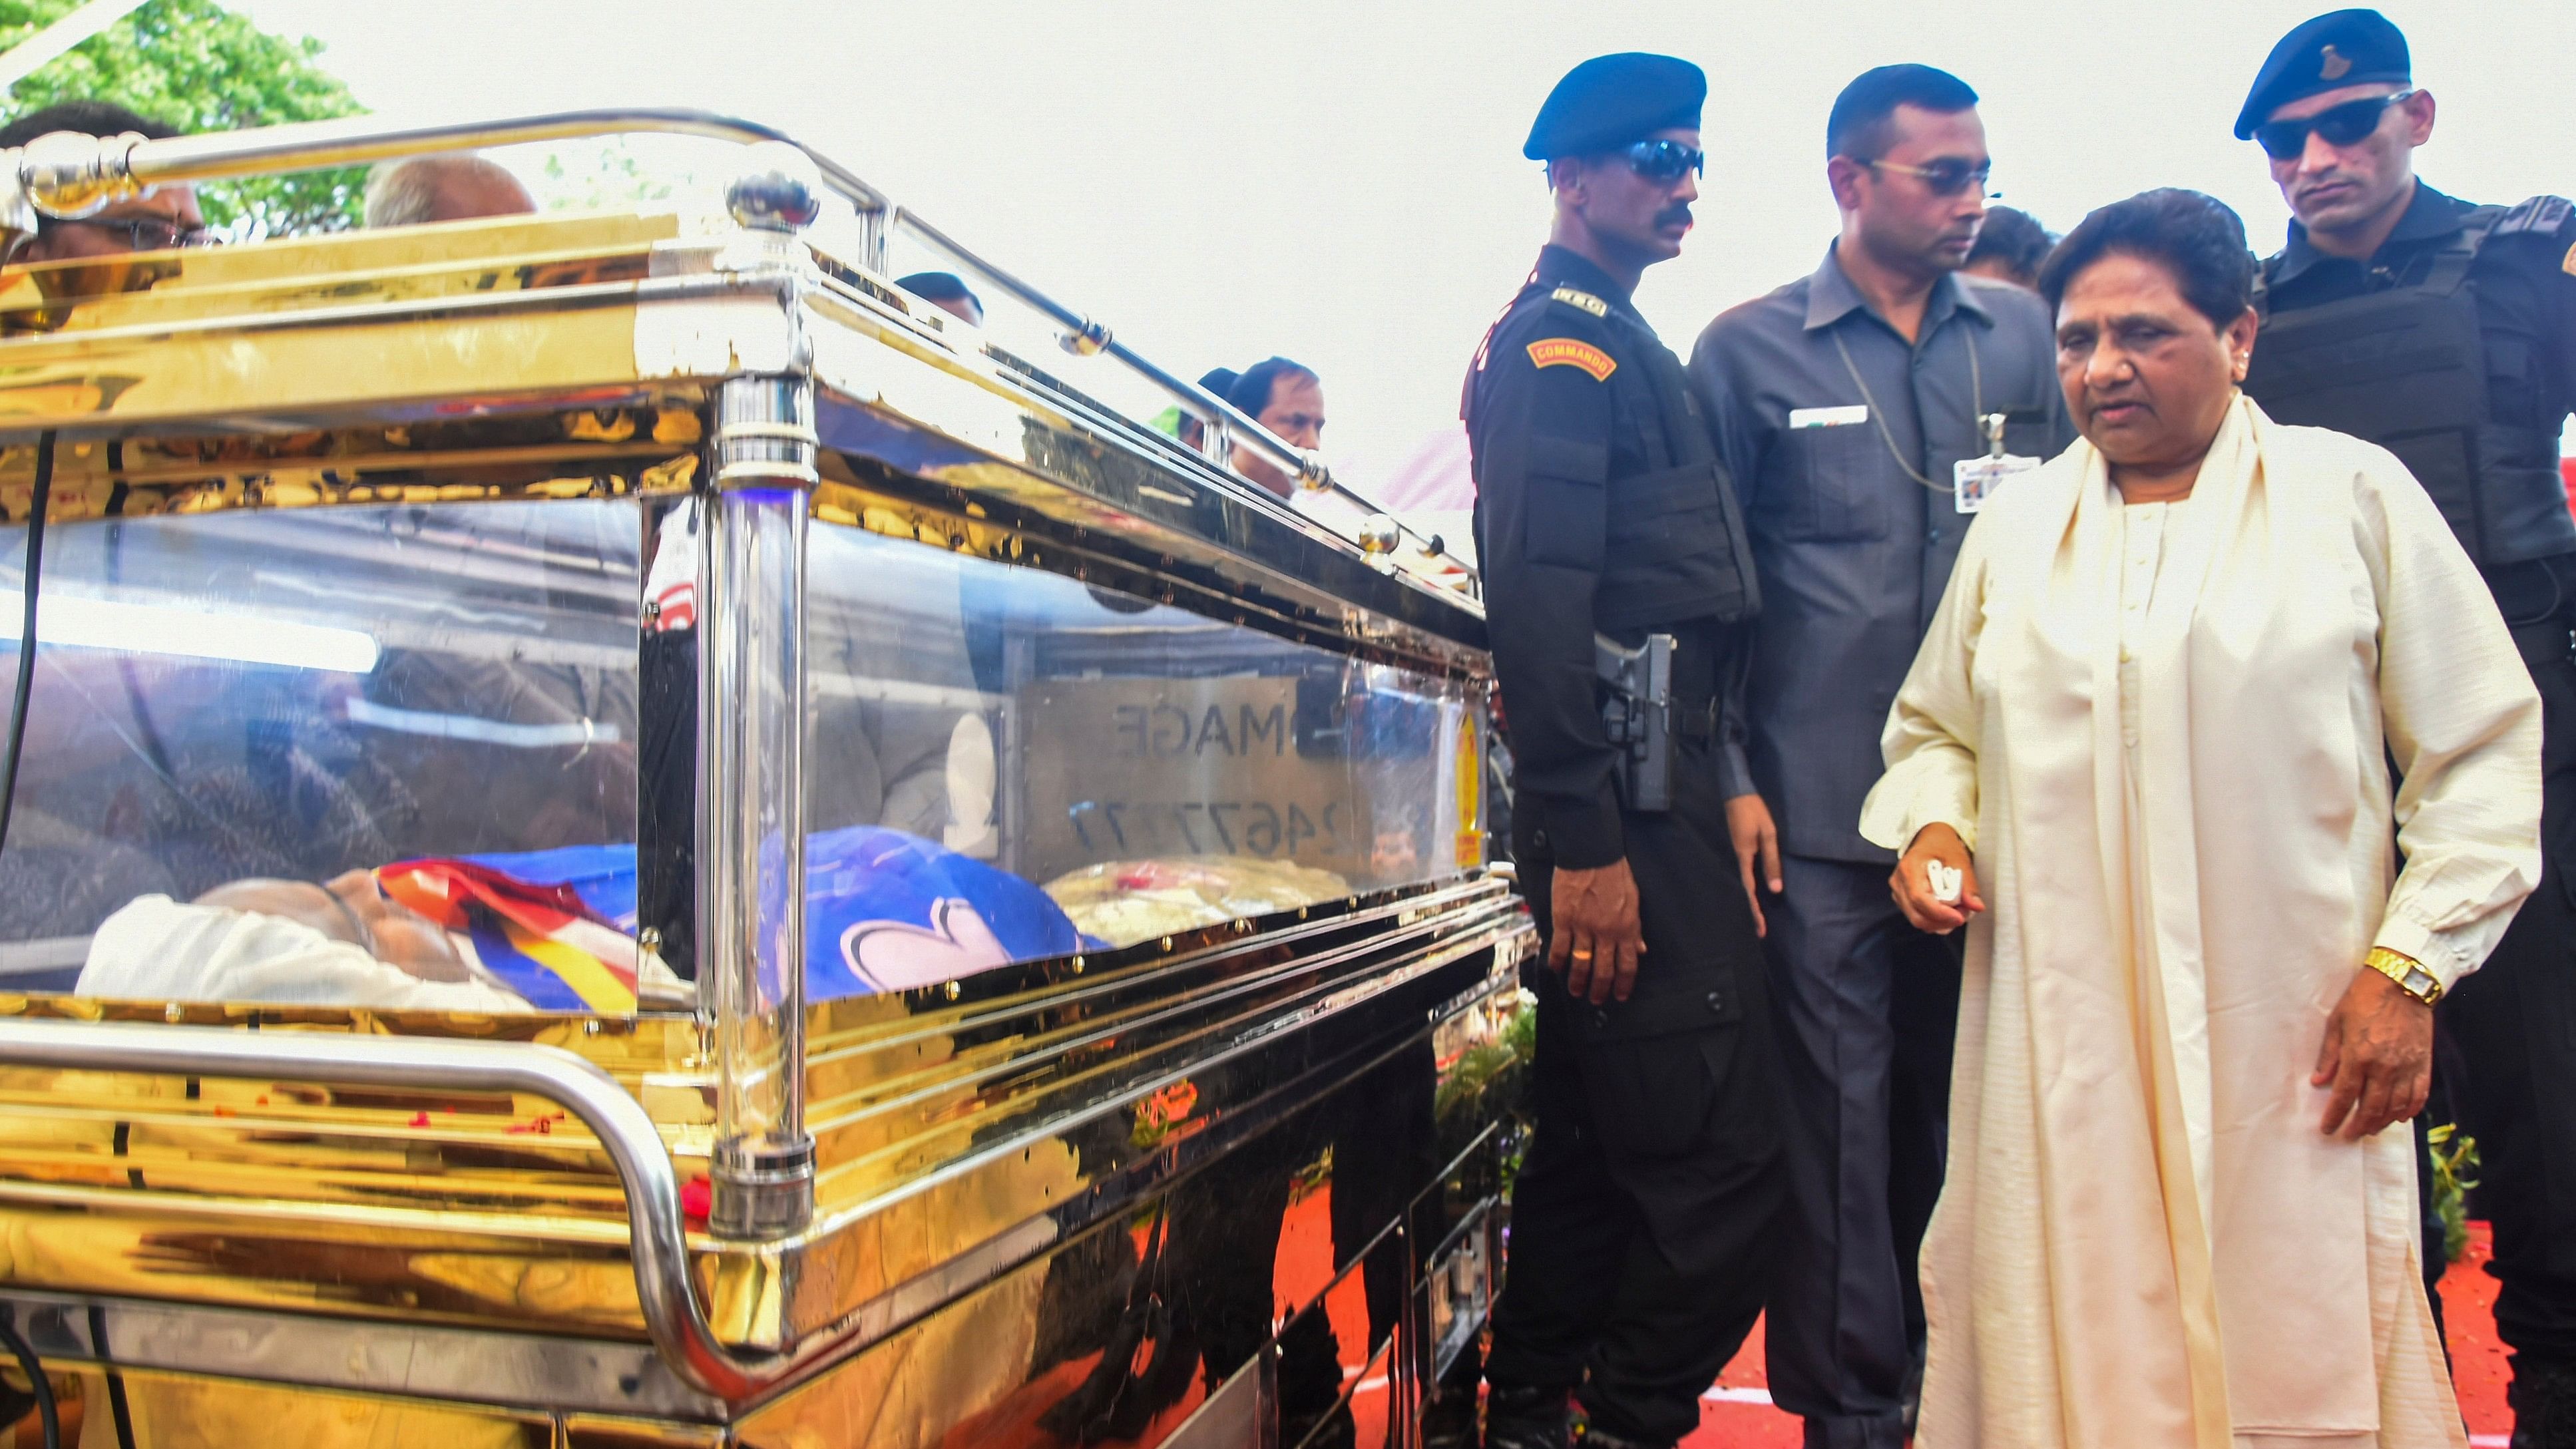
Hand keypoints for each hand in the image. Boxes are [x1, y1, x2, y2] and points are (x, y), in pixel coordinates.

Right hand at [1548, 858, 1645, 1004]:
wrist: (1591, 853)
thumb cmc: (1616, 872)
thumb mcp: (1634, 900)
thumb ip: (1635, 927)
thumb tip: (1641, 949)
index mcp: (1627, 928)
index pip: (1628, 964)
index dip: (1624, 983)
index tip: (1620, 995)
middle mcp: (1606, 933)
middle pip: (1604, 970)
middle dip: (1601, 989)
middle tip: (1596, 1000)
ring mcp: (1584, 928)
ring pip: (1582, 963)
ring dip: (1578, 981)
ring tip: (1576, 992)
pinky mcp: (1564, 919)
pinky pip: (1560, 947)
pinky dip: (1558, 961)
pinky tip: (1556, 969)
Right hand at [1725, 792, 1782, 936]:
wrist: (1736, 792)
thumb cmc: (1755, 811)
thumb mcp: (1769, 835)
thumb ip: (1772, 861)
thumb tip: (1776, 889)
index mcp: (1744, 857)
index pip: (1749, 890)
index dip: (1755, 911)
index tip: (1760, 929)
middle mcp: (1737, 859)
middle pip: (1744, 891)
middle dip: (1752, 912)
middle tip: (1760, 932)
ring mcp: (1737, 854)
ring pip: (1743, 883)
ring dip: (1750, 901)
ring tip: (1757, 918)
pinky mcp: (1739, 849)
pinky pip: (1744, 873)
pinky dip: (1748, 887)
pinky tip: (1754, 892)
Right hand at [1889, 822, 1982, 934]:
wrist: (1930, 838)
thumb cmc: (1941, 845)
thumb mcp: (1959, 859)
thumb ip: (1967, 884)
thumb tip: (1976, 906)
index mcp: (1910, 868)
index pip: (1919, 899)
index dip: (1940, 913)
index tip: (1959, 916)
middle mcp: (1899, 882)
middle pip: (1917, 916)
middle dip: (1943, 921)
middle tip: (1964, 914)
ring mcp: (1898, 892)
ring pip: (1918, 920)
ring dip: (1940, 922)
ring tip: (1958, 910)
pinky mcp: (1903, 899)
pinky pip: (1918, 917)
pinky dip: (1935, 919)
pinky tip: (1947, 910)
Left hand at [2312, 965, 2432, 1141]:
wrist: (2403, 982)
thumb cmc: (2364, 998)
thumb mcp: (2337, 1022)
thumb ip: (2329, 1055)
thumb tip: (2318, 1082)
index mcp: (2359, 1056)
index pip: (2345, 1096)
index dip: (2335, 1116)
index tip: (2328, 1129)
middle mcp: (2385, 1067)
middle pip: (2371, 1108)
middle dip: (2358, 1126)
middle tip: (2349, 1135)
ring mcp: (2407, 1067)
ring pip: (2395, 1107)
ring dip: (2382, 1122)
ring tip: (2370, 1129)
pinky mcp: (2424, 1064)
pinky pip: (2418, 1096)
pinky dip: (2409, 1111)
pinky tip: (2400, 1118)